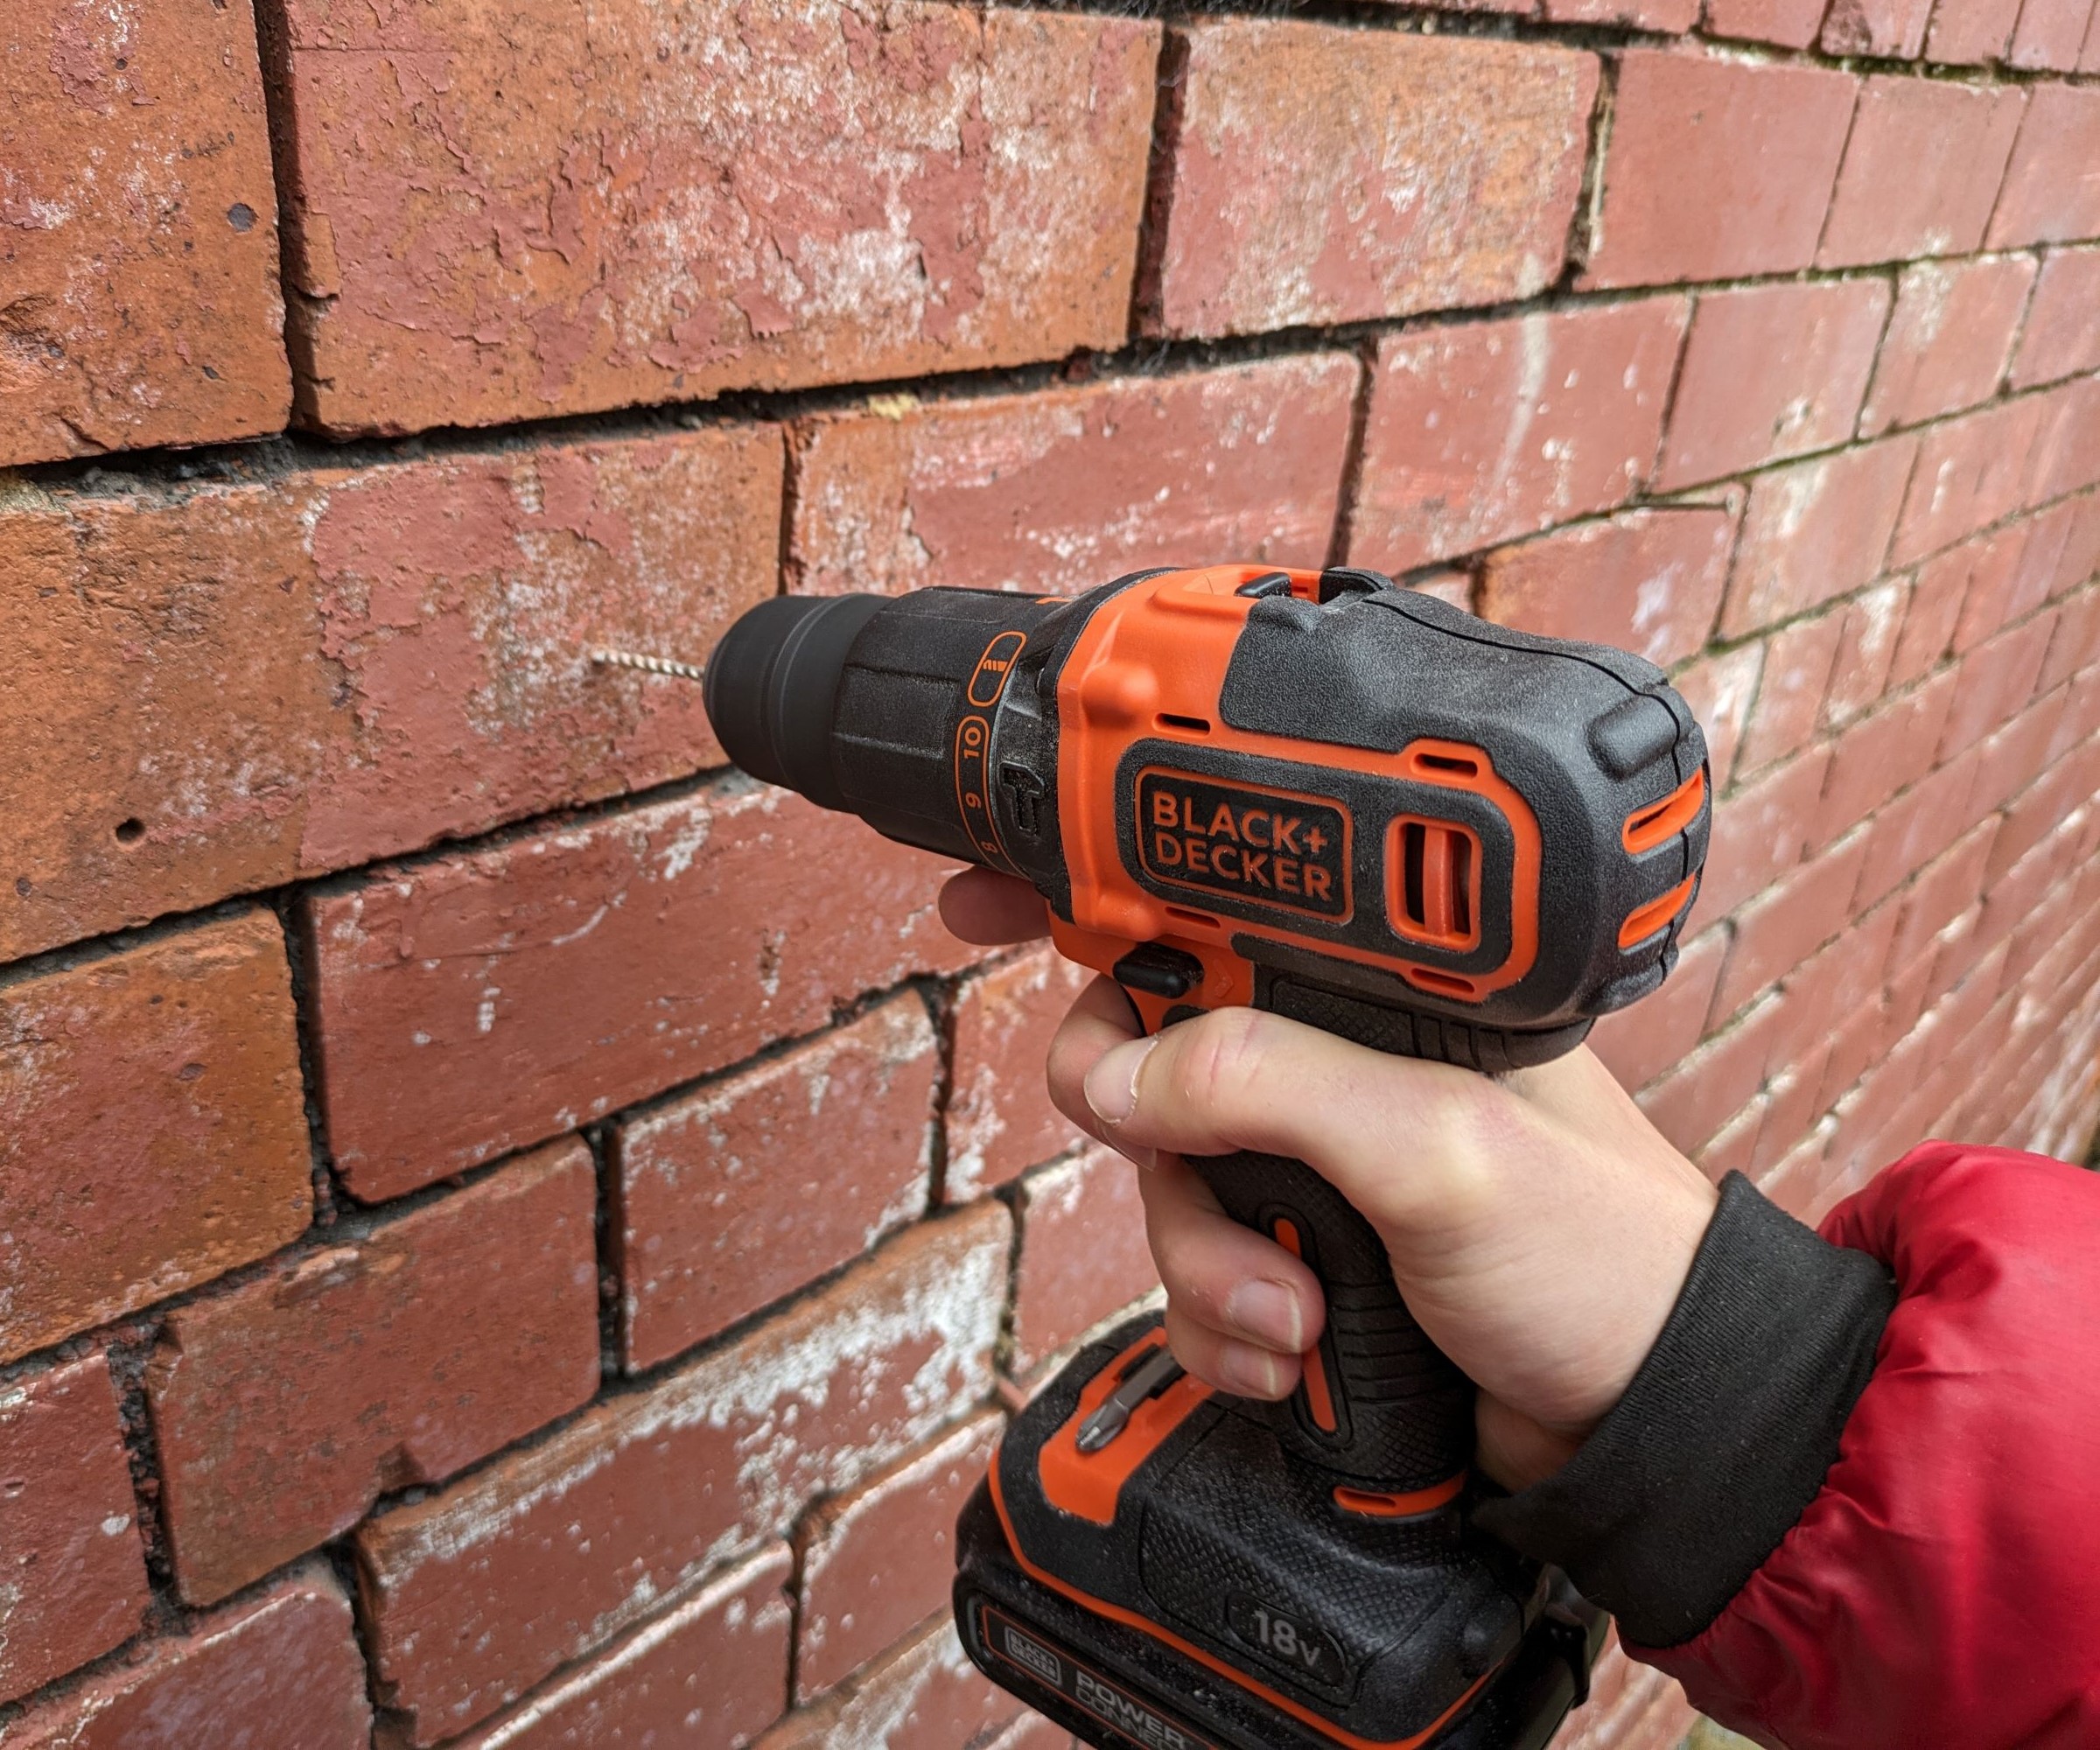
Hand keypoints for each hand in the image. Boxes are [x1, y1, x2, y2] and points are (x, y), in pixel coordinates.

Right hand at [939, 867, 1718, 1491]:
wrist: (1648, 1422)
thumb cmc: (1598, 1255)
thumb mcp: (1435, 1150)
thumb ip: (1269, 1085)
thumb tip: (1117, 1070)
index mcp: (1373, 994)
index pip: (1206, 910)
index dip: (1088, 896)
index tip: (984, 894)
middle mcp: (1336, 1067)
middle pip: (1148, 1060)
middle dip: (1158, 1150)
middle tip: (1197, 1185)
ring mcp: (1317, 1167)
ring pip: (1165, 1188)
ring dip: (1209, 1267)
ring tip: (1300, 1315)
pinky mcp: (1305, 1259)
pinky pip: (1194, 1282)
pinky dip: (1224, 1331)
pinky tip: (1296, 1358)